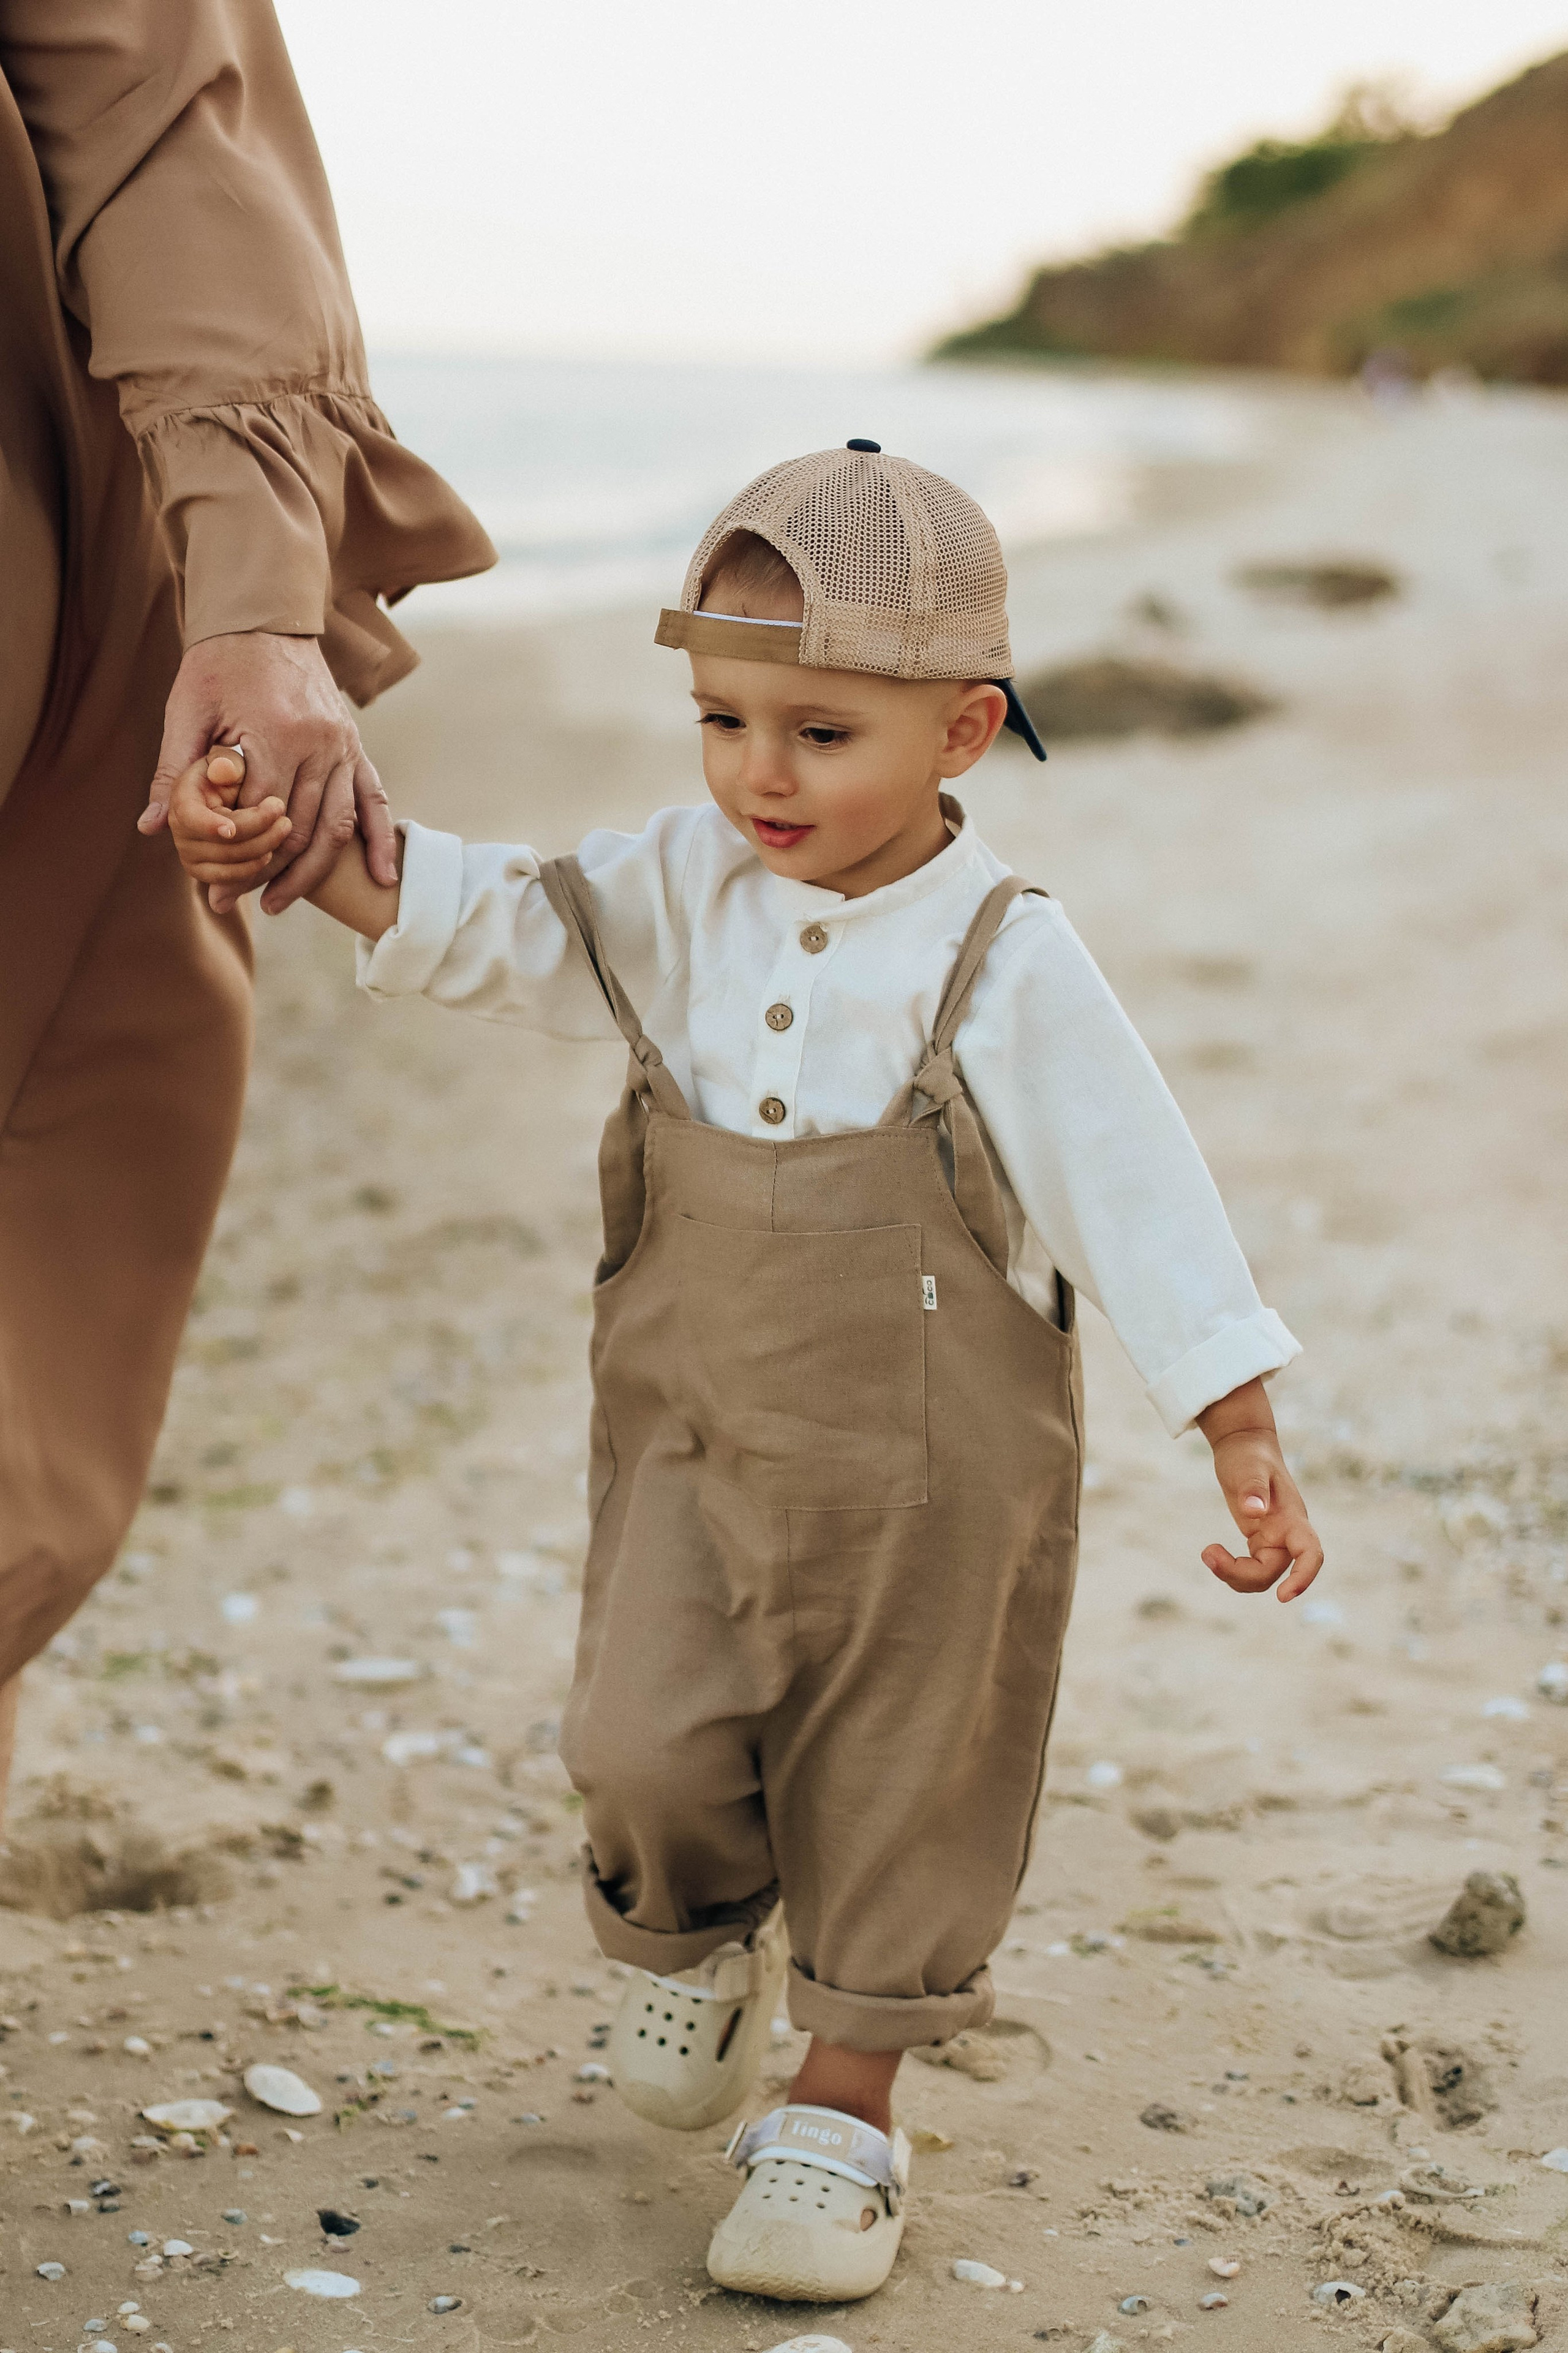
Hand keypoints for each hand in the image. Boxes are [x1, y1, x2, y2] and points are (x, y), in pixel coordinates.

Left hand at [138, 632, 396, 913]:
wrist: (265, 620)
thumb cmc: (219, 663)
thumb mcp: (186, 710)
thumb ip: (173, 770)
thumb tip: (151, 826)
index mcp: (277, 733)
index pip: (257, 814)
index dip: (233, 855)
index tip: (209, 887)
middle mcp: (319, 744)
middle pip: (296, 829)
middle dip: (264, 873)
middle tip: (231, 903)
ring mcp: (343, 746)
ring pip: (335, 827)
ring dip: (309, 873)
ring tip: (278, 903)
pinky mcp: (354, 746)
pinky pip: (374, 800)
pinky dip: (381, 841)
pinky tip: (381, 877)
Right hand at [165, 751, 290, 897]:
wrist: (228, 793)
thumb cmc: (232, 773)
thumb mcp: (230, 760)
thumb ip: (227, 763)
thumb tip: (223, 770)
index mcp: (182, 798)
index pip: (189, 817)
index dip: (209, 825)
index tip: (231, 829)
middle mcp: (179, 830)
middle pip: (218, 844)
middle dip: (256, 831)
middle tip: (284, 814)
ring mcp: (189, 854)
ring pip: (228, 864)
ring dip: (262, 848)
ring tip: (284, 827)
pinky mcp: (204, 871)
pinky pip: (229, 879)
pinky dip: (253, 869)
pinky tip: (271, 851)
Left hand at [1196, 1378, 1322, 1601]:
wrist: (1243, 1444)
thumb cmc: (1248, 1454)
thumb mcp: (1247, 1467)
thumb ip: (1252, 1488)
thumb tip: (1254, 1512)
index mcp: (1292, 1517)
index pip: (1310, 1553)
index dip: (1303, 1577)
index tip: (1283, 1597)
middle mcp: (1287, 1533)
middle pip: (1275, 1572)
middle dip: (1242, 1575)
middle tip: (1207, 1552)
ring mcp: (1274, 1538)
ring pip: (1262, 1575)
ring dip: (1234, 1574)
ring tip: (1207, 1552)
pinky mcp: (1259, 1540)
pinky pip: (1251, 1567)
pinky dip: (1231, 1568)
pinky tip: (1212, 1553)